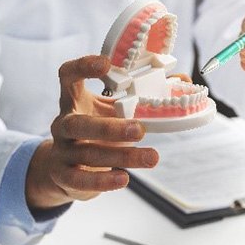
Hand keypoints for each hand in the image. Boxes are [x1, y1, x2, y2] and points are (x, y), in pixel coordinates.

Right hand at [25, 55, 158, 209]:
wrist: (66, 168)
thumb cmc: (98, 132)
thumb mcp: (114, 110)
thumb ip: (143, 95)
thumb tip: (182, 79)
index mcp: (75, 100)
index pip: (68, 75)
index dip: (83, 67)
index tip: (106, 64)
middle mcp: (63, 123)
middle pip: (79, 123)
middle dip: (110, 127)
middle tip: (140, 129)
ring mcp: (62, 150)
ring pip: (89, 153)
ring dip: (122, 156)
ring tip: (152, 158)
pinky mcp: (63, 175)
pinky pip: (80, 179)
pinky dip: (103, 181)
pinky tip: (124, 179)